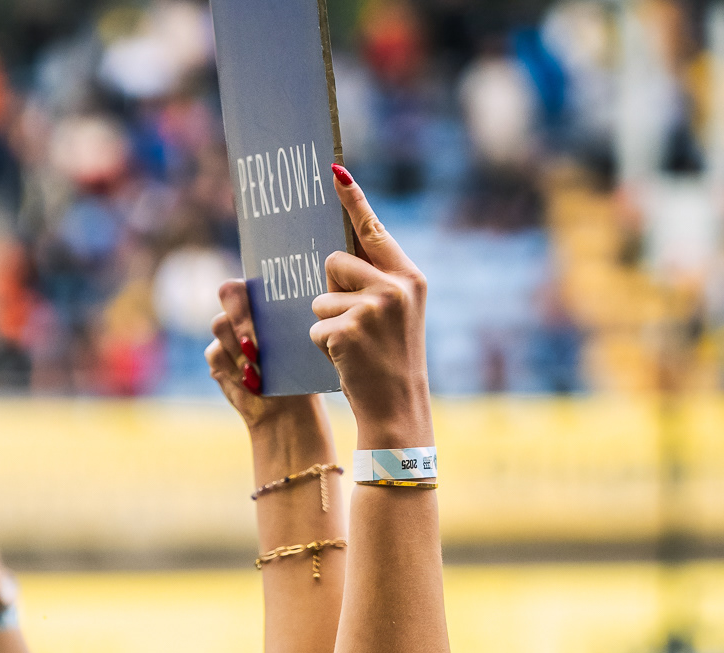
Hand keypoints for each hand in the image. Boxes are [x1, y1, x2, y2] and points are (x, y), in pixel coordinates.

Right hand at [207, 279, 335, 477]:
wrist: (288, 410)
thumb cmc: (301, 372)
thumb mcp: (303, 344)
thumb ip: (297, 322)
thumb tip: (308, 308)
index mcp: (265, 301)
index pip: (250, 278)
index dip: (251, 293)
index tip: (264, 320)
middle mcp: (242, 312)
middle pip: (227, 292)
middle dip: (241, 318)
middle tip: (255, 347)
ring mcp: (226, 335)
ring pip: (219, 324)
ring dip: (239, 347)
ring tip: (258, 370)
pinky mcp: (217, 359)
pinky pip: (215, 355)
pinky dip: (233, 371)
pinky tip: (251, 383)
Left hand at [310, 170, 431, 448]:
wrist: (398, 408)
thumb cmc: (390, 362)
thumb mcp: (395, 315)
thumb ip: (375, 282)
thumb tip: (335, 257)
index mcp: (409, 278)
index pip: (373, 231)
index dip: (353, 201)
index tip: (334, 172)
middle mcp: (394, 287)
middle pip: (334, 263)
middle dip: (333, 293)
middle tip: (355, 325)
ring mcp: (372, 308)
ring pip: (320, 298)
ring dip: (326, 324)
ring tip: (354, 347)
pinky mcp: (348, 329)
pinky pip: (315, 327)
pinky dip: (322, 347)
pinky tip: (346, 360)